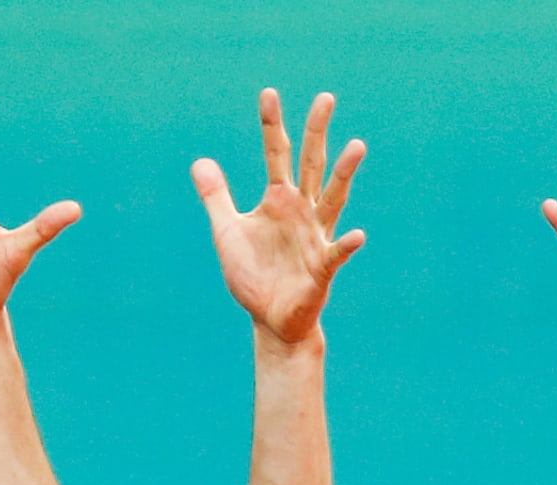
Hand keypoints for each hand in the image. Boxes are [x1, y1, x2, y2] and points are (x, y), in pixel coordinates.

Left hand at [192, 89, 365, 344]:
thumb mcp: (227, 231)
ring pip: (333, 199)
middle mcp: (302, 211)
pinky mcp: (322, 268)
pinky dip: (346, 245)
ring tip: (357, 146)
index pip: (276, 154)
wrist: (271, 319)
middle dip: (316, 132)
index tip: (268, 93)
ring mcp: (315, 236)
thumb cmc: (254, 274)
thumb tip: (199, 161)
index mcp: (279, 200)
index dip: (271, 125)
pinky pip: (336, 254)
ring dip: (344, 174)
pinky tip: (357, 236)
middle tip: (325, 97)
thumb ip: (216, 197)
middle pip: (311, 164)